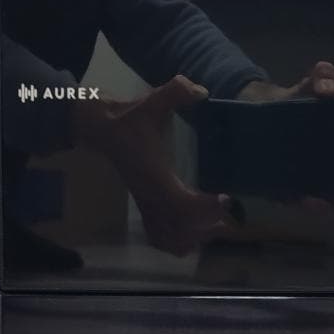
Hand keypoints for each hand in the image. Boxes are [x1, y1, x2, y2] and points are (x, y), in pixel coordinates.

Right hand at [75, 75, 228, 256]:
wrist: (102, 129)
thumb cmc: (130, 117)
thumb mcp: (152, 100)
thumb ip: (176, 91)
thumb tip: (201, 92)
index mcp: (153, 175)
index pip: (179, 204)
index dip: (205, 208)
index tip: (227, 199)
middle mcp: (150, 196)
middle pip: (180, 230)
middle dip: (208, 224)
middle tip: (231, 210)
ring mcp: (146, 206)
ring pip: (171, 240)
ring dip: (196, 237)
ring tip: (218, 222)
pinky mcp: (146, 210)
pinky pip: (162, 239)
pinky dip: (180, 242)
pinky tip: (197, 231)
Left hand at [237, 60, 333, 221]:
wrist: (258, 112)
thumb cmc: (297, 102)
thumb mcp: (310, 86)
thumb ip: (322, 79)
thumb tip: (329, 88)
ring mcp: (312, 185)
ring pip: (326, 205)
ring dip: (326, 208)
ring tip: (320, 205)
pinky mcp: (285, 192)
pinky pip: (295, 203)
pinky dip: (299, 204)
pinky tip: (299, 201)